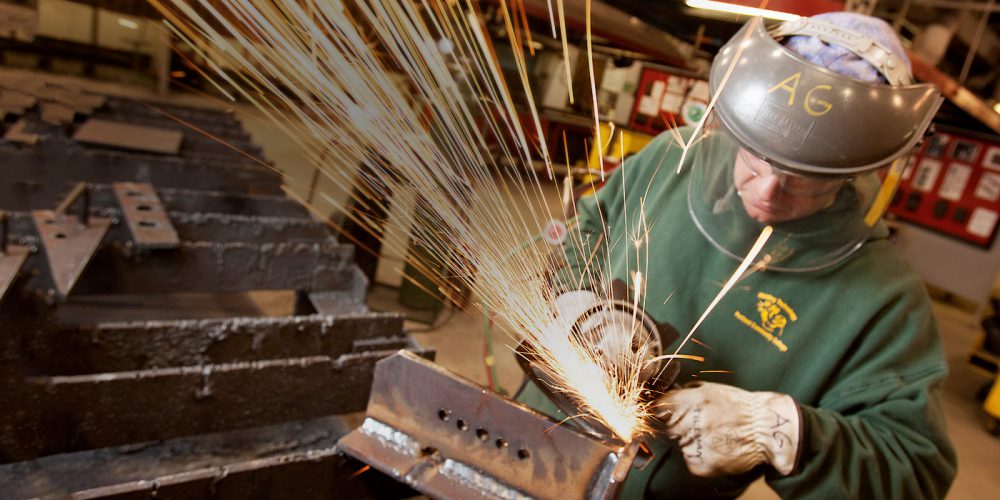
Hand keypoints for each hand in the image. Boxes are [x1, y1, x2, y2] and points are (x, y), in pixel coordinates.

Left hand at [655, 382, 799, 476]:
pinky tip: (717, 448)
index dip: (664, 410)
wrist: (765, 429)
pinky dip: (700, 456)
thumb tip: (665, 395)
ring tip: (714, 436)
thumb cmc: (739, 406)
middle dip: (679, 425)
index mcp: (690, 401)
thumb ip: (684, 393)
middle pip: (668, 427)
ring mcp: (694, 445)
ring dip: (691, 441)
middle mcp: (690, 423)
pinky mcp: (701, 465)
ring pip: (680, 444)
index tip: (669, 412)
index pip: (658, 407)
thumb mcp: (710, 390)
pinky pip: (690, 460)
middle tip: (701, 424)